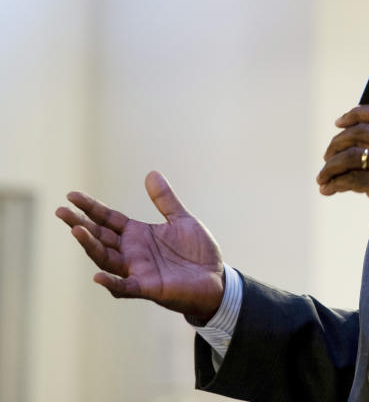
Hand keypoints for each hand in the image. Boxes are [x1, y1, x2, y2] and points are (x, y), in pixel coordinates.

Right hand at [55, 171, 224, 324]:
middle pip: (100, 236)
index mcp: (138, 234)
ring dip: (90, 246)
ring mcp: (137, 270)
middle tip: (61, 210)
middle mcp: (132, 252)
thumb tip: (151, 173)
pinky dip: (111, 282)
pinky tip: (97, 276)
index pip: (108, 219)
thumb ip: (165, 200)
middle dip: (80, 224)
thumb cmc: (197, 251)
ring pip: (106, 258)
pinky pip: (125, 286)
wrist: (216, 279)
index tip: (71, 195)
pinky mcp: (149, 287)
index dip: (90, 208)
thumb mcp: (182, 220)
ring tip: (75, 230)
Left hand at [317, 105, 368, 247]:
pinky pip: (351, 180)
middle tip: (327, 156)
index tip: (340, 122)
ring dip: (330, 166)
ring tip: (323, 176)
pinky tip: (329, 189)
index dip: (355, 114)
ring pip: (350, 155)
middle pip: (358, 132)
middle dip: (336, 143)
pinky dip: (334, 184)